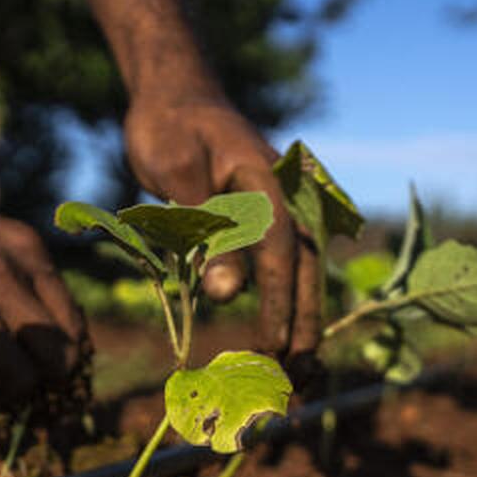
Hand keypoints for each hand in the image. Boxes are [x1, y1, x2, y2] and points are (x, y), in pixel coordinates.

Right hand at [0, 185, 89, 435]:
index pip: (73, 325)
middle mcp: (5, 279)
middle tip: (34, 395)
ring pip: (20, 381)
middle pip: (59, 358)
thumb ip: (16, 276)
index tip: (55, 377)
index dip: (67, 360)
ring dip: (12, 399)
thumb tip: (39, 335)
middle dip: (50, 384)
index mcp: (25, 252)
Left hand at [124, 94, 319, 360]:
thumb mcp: (176, 172)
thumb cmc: (170, 128)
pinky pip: (283, 270)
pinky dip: (283, 307)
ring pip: (302, 274)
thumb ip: (203, 229)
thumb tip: (229, 296)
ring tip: (296, 377)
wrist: (177, 97)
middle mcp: (287, 195)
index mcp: (266, 177)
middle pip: (305, 267)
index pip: (279, 246)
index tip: (272, 345)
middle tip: (295, 380)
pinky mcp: (268, 223)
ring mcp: (283, 208)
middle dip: (303, 325)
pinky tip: (281, 345)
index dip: (277, 300)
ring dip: (300, 324)